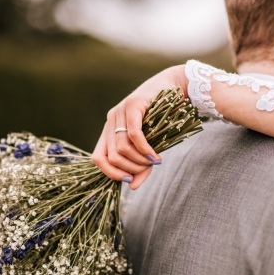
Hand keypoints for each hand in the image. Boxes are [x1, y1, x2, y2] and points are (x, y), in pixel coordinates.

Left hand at [92, 65, 187, 189]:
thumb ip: (141, 167)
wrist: (176, 87)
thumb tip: (132, 187)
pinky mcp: (132, 105)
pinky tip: (155, 156)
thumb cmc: (164, 119)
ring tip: (153, 162)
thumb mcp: (150, 146)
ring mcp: (119, 112)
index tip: (129, 179)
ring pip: (121, 148)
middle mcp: (110, 121)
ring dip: (139, 161)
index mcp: (109, 131)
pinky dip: (144, 150)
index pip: (97, 158)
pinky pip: (134, 135)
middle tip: (146, 170)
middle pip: (111, 156)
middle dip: (129, 169)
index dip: (110, 173)